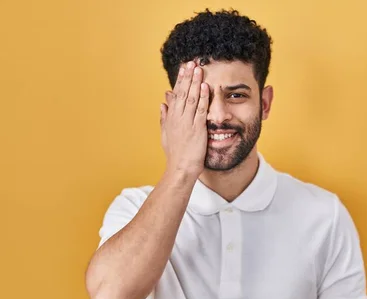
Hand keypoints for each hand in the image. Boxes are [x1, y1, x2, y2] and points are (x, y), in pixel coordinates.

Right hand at [160, 61, 209, 177]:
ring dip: (195, 82)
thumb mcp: (166, 134)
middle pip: (182, 92)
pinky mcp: (196, 129)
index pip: (175, 95)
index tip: (183, 68)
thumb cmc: (175, 154)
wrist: (180, 168)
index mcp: (170, 118)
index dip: (180, 80)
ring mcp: (187, 123)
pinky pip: (199, 110)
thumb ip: (164, 118)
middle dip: (187, 76)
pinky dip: (202, 97)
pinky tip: (204, 86)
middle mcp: (177, 118)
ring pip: (190, 98)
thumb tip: (162, 103)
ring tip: (198, 68)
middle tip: (191, 62)